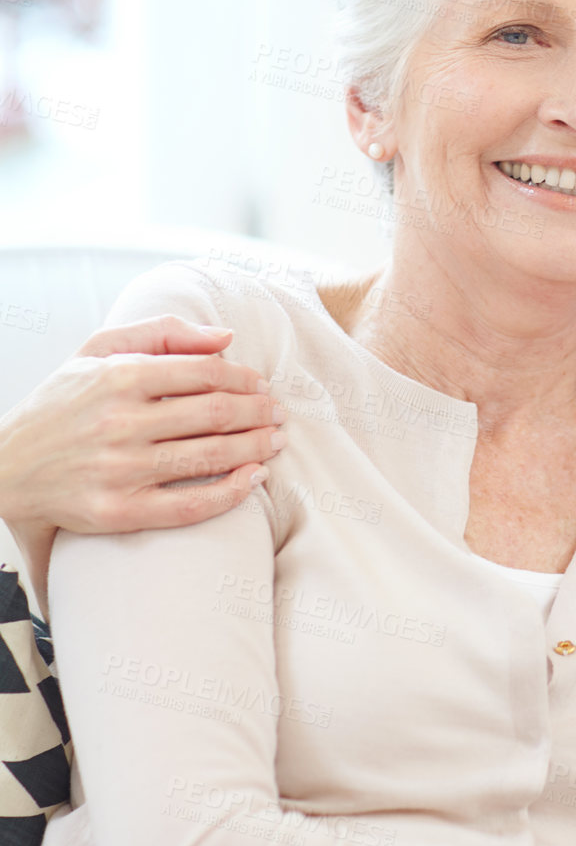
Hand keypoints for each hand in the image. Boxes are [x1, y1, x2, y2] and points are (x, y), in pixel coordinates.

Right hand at [0, 316, 284, 584]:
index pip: (205, 372)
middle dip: (259, 413)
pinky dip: (232, 492)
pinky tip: (254, 479)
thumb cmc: (62, 404)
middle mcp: (121, 422)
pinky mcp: (120, 511)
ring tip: (275, 442)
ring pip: (210, 455)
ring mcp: (121, 469)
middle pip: (215, 413)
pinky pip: (191, 504)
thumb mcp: (97, 352)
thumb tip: (227, 338)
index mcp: (119, 377)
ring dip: (256, 448)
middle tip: (278, 416)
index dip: (245, 379)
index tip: (261, 386)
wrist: (6, 467)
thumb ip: (162, 333)